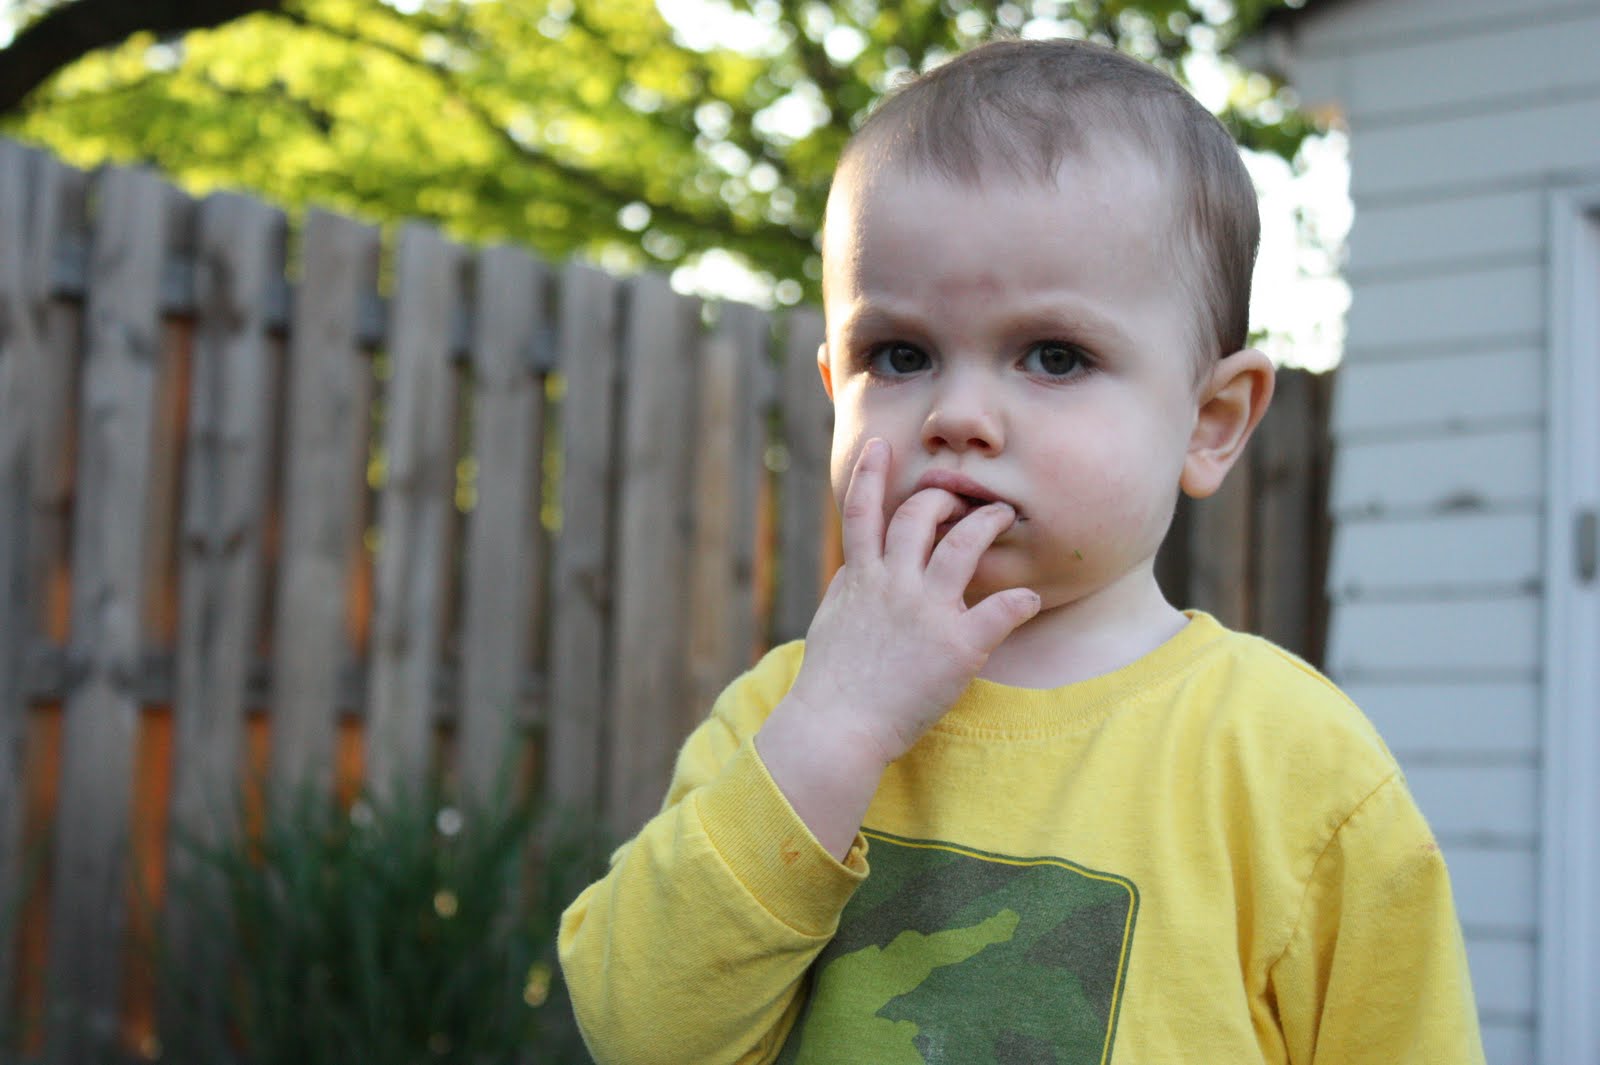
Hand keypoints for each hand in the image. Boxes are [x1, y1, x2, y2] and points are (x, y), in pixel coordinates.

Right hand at [786, 438, 1041, 764]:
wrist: (837, 728)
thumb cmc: (831, 683)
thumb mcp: (831, 622)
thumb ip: (849, 587)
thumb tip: (856, 563)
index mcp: (861, 579)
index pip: (863, 513)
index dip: (869, 474)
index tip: (880, 445)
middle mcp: (894, 585)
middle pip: (920, 516)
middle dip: (943, 496)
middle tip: (963, 494)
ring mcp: (926, 611)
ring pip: (963, 546)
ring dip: (987, 524)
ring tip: (1004, 515)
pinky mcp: (957, 645)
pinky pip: (999, 611)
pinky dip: (1018, 601)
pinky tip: (1029, 598)